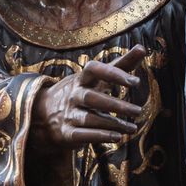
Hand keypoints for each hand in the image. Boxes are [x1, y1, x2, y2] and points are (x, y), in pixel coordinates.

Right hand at [29, 45, 146, 149]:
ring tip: (132, 128)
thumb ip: (120, 65)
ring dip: (113, 124)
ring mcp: (68, 114)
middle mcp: (73, 95)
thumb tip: (142, 48)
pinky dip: (101, 136)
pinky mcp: (66, 133)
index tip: (135, 82)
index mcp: (81, 79)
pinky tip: (118, 137)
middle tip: (138, 111)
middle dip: (116, 105)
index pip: (93, 69)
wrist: (43, 114)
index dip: (113, 73)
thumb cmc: (80, 91)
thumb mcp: (96, 78)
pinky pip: (83, 135)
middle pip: (92, 97)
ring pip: (90, 119)